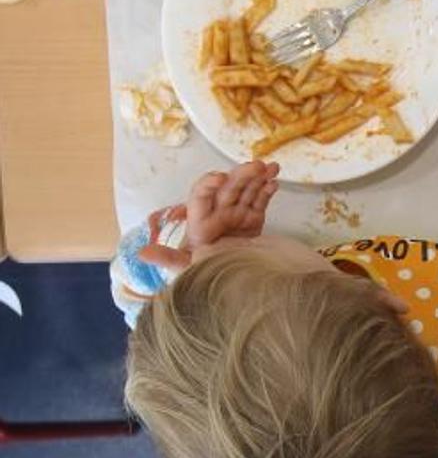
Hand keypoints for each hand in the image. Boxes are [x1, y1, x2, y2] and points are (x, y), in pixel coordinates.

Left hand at [138, 161, 279, 270]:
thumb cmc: (215, 277)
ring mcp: (238, 218)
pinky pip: (260, 203)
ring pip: (246, 192)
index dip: (208, 185)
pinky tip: (274, 182)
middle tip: (257, 166)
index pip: (200, 198)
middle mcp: (219, 217)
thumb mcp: (191, 269)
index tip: (221, 178)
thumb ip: (171, 260)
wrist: (245, 291)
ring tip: (272, 167)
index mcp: (201, 225)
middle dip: (241, 175)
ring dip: (258, 178)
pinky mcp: (254, 222)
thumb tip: (142, 253)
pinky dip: (268, 192)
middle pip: (227, 190)